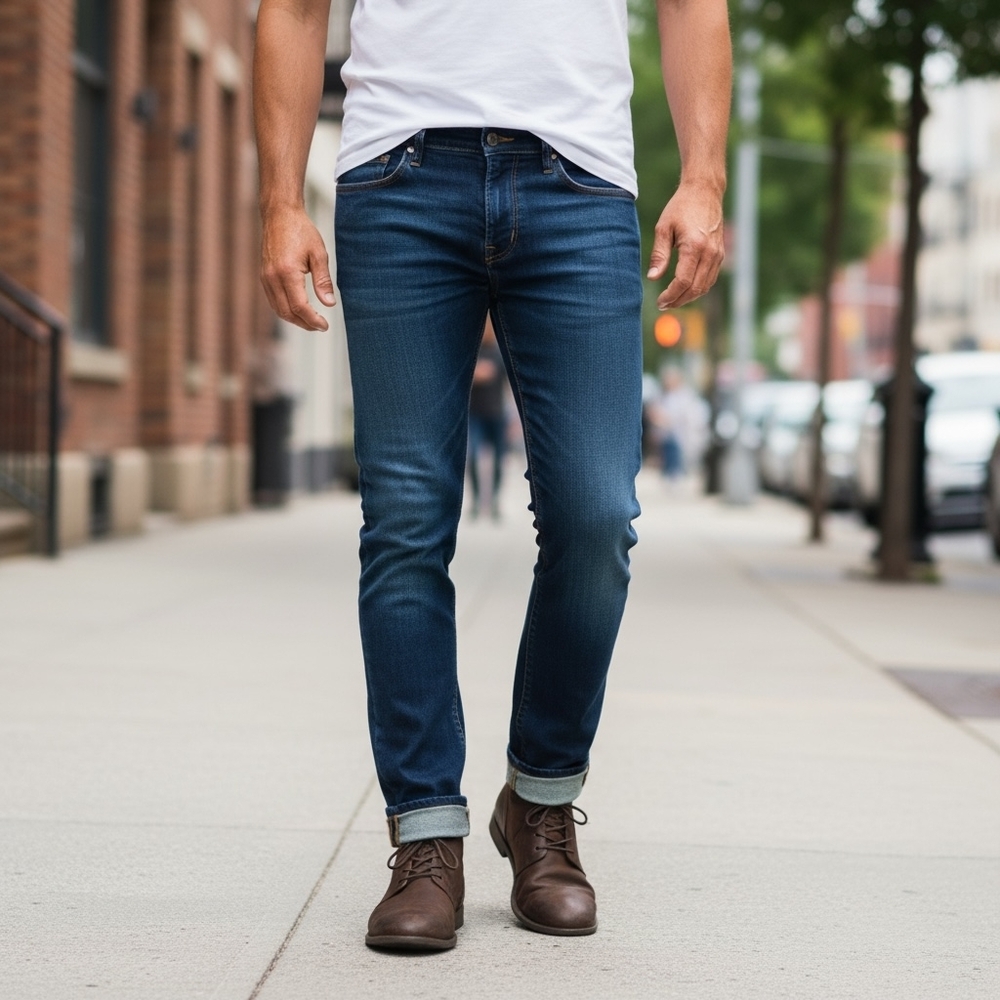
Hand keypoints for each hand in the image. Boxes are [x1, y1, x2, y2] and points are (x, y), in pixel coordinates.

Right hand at [260, 207, 334, 330]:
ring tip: (311, 321)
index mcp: (287, 272)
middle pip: (287, 313)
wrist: (280, 215)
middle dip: (304, 324)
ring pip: (278, 309)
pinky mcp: (264, 276)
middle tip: (320, 326)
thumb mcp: (318, 254)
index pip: (299, 307)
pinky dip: (286, 310)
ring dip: (295, 319)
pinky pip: (273, 301)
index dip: (313, 320)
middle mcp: (272, 278)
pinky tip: (298, 310)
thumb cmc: (301, 230)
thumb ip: (323, 281)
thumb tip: (329, 304)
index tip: (324, 326)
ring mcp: (266, 277)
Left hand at [647, 182, 724, 309]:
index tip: (660, 302)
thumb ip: (659, 255)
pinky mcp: (720, 254)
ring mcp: (718, 254)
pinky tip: (685, 290)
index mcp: (694, 246)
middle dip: (679, 300)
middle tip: (664, 305)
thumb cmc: (681, 207)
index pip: (683, 281)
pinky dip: (698, 288)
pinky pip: (710, 279)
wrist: (705, 191)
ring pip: (705, 286)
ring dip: (689, 297)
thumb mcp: (664, 228)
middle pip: (695, 288)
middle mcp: (710, 253)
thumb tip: (652, 278)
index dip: (671, 296)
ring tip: (673, 300)